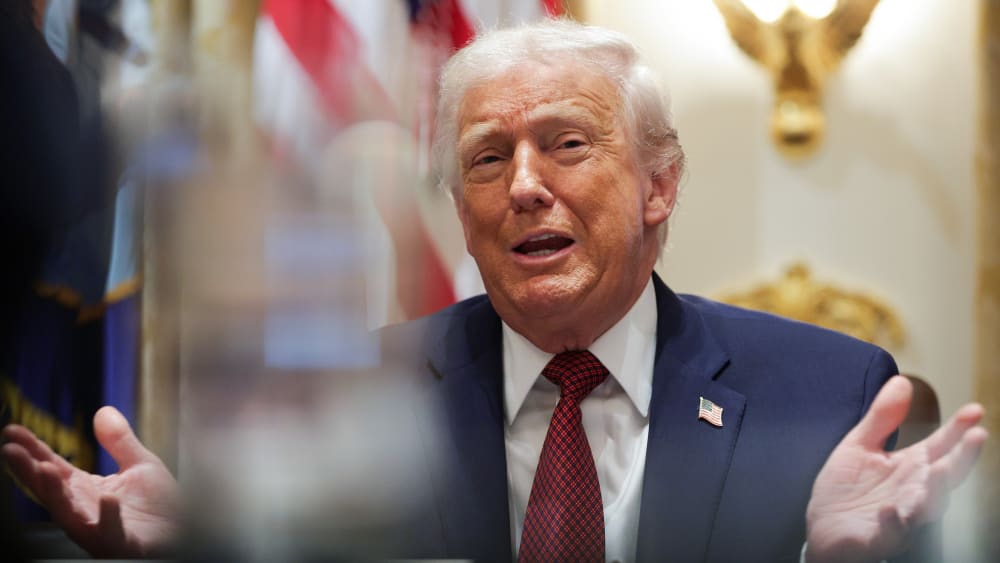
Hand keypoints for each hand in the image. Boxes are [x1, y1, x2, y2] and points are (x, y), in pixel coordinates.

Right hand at [2, 406, 179, 557]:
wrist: (187, 534)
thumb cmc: (163, 507)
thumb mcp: (141, 466)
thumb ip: (120, 441)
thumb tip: (103, 411)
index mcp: (88, 491)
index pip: (54, 468)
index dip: (33, 450)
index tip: (12, 431)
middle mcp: (87, 512)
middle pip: (52, 491)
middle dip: (29, 472)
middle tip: (11, 450)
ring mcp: (102, 531)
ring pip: (71, 516)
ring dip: (56, 494)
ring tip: (44, 468)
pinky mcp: (125, 546)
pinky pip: (112, 534)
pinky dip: (108, 518)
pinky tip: (108, 500)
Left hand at [805, 375, 987, 562]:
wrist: (821, 529)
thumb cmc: (846, 489)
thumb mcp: (860, 446)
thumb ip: (882, 418)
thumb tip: (902, 380)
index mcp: (911, 468)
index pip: (941, 447)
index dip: (958, 429)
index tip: (975, 409)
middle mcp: (913, 492)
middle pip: (945, 476)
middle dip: (962, 458)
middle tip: (977, 436)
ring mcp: (900, 517)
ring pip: (926, 507)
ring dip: (934, 490)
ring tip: (939, 470)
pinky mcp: (880, 538)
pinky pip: (891, 532)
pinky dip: (893, 521)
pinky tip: (889, 510)